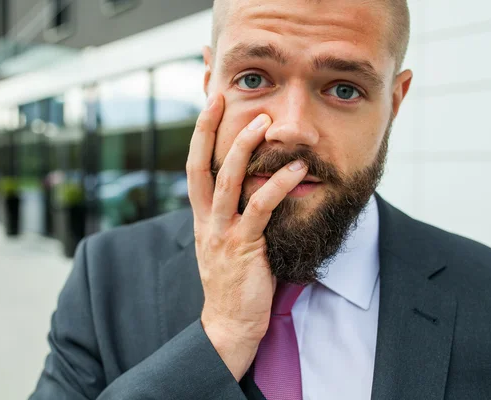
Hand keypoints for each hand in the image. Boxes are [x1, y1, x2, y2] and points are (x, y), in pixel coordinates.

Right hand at [186, 93, 308, 379]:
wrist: (229, 325)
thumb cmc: (233, 283)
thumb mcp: (223, 244)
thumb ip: (231, 216)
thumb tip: (252, 189)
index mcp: (201, 218)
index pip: (194, 168)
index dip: (199, 136)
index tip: (209, 106)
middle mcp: (206, 221)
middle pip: (202, 166)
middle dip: (209, 130)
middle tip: (222, 98)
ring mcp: (222, 233)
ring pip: (227, 181)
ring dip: (243, 148)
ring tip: (263, 122)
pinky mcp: (243, 247)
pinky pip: (260, 210)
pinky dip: (277, 186)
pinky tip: (295, 170)